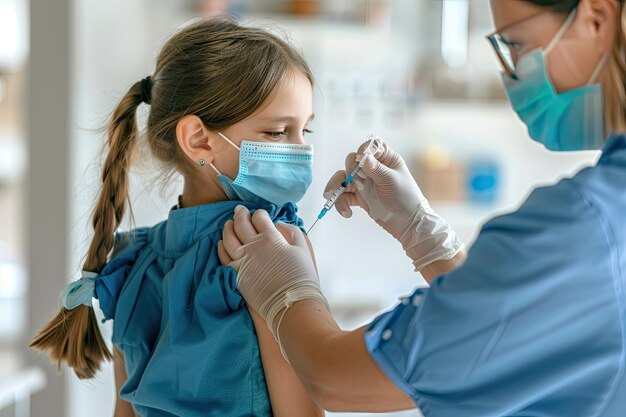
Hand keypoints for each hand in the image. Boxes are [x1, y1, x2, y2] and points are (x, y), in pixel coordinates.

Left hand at [218, 206, 327, 338]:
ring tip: (229, 223)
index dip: (260, 214)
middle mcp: (253, 246)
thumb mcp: (303, 249)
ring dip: (228, 228)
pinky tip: (222, 243)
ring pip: (228, 238)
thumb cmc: (301, 277)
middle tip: (239, 210)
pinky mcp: (236, 275)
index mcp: (270, 238)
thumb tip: (280, 225)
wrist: (292, 303)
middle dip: (240, 214)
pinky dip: (221, 247)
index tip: (260, 215)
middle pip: (241, 224)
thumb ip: (292, 232)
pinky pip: (223, 257)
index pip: (260, 218)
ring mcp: (242, 261)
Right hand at [324, 138, 463, 270]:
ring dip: (335, 186)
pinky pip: (344, 196)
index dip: (362, 150)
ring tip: (331, 195)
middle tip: (351, 180)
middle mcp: (373, 169)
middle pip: (352, 161)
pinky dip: (341, 203)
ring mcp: (365, 183)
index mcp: (386, 160)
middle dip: (348, 170)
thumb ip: (374, 168)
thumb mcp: (391, 180)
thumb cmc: (406, 199)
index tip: (359, 160)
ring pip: (344, 179)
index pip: (370, 147)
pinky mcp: (360, 197)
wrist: (407, 224)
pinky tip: (347, 213)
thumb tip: (361, 154)